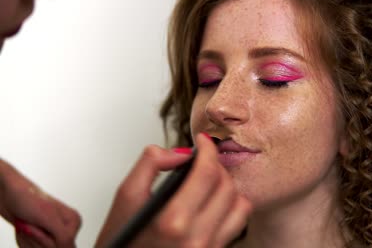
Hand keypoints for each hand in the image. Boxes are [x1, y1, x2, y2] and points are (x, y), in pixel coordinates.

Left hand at [0, 160, 80, 247]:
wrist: (8, 193)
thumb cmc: (26, 198)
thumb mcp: (48, 218)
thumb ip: (64, 236)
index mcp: (73, 222)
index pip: (65, 246)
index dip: (47, 240)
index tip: (39, 226)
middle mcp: (65, 228)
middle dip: (36, 240)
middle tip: (30, 224)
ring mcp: (52, 233)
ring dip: (27, 240)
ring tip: (26, 224)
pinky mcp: (40, 237)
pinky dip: (23, 241)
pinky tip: (23, 228)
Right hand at [96, 133, 251, 247]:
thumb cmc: (123, 241)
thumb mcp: (125, 199)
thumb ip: (149, 165)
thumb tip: (180, 152)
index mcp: (173, 221)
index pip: (207, 173)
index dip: (208, 150)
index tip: (204, 141)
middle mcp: (197, 238)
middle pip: (226, 186)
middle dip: (216, 165)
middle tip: (202, 160)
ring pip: (240, 205)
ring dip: (227, 186)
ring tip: (209, 181)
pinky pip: (237, 224)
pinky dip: (231, 206)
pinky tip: (213, 202)